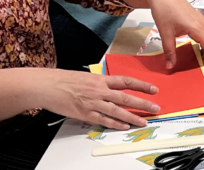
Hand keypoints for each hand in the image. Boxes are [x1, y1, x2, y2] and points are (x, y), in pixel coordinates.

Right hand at [40, 69, 159, 129]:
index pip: (127, 81)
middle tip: (155, 108)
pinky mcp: (85, 114)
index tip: (154, 89)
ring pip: (117, 111)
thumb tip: (113, 87)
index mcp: (101, 79)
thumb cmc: (65, 79)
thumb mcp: (87, 76)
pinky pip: (103, 120)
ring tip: (143, 121)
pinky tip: (124, 126)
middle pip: (126, 97)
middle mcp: (100, 90)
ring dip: (132, 117)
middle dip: (142, 103)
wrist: (48, 86)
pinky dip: (115, 124)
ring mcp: (93, 103)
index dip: (142, 85)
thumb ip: (102, 82)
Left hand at [146, 0, 203, 68]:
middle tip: (197, 64)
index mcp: (197, 28)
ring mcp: (201, 20)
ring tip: (194, 56)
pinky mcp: (197, 17)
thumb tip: (170, 67)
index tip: (201, 67)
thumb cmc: (164, 11)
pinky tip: (192, 44)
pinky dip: (203, 41)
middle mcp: (203, 24)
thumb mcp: (165, 33)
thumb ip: (170, 52)